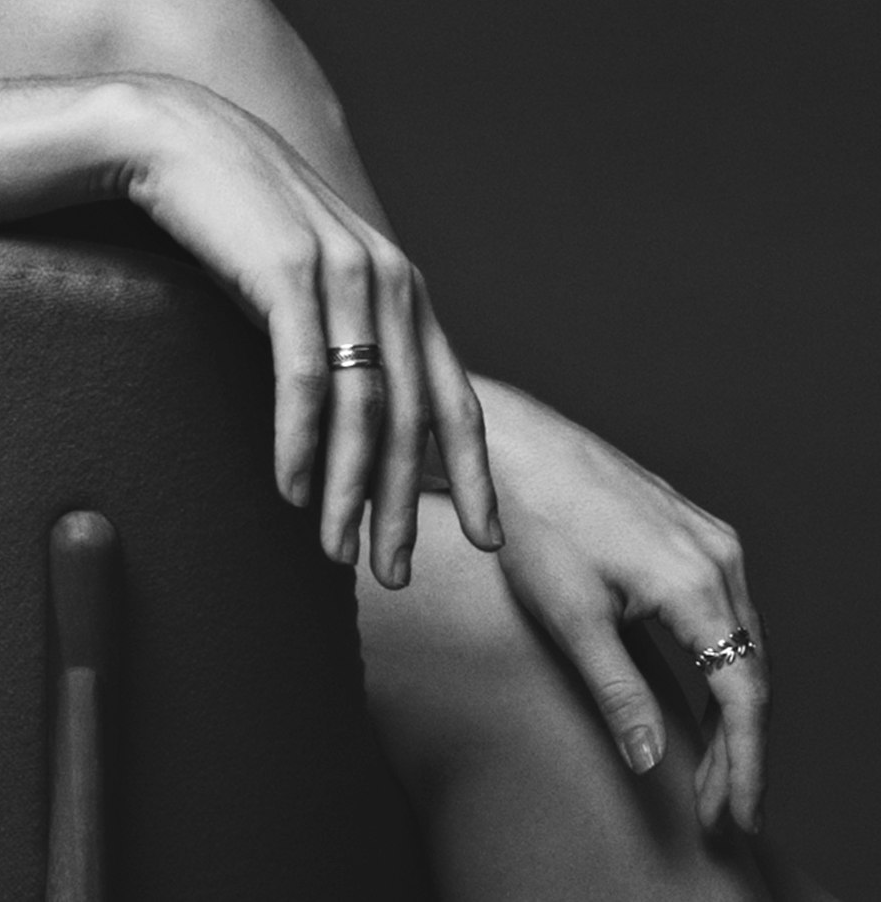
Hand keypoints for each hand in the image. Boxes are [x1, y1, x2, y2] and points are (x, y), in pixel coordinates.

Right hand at [114, 76, 503, 587]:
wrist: (183, 142)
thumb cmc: (243, 219)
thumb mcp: (315, 274)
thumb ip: (349, 327)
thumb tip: (363, 410)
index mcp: (404, 288)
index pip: (455, 396)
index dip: (475, 474)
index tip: (487, 540)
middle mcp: (389, 279)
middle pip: (415, 416)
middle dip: (406, 505)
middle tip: (391, 572)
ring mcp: (343, 272)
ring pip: (365, 407)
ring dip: (353, 490)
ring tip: (338, 554)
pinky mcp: (288, 272)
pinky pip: (305, 378)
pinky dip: (302, 443)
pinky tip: (291, 491)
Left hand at [472, 375, 768, 834]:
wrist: (513, 446)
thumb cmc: (534, 524)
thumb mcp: (571, 618)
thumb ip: (619, 692)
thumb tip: (651, 760)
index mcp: (695, 581)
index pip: (744, 693)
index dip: (744, 765)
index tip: (735, 818)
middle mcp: (717, 554)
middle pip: (751, 668)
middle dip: (738, 745)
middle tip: (716, 807)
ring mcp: (707, 534)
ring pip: (742, 637)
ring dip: (731, 704)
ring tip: (710, 764)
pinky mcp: (690, 524)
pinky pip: (726, 604)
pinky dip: (721, 657)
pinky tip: (703, 686)